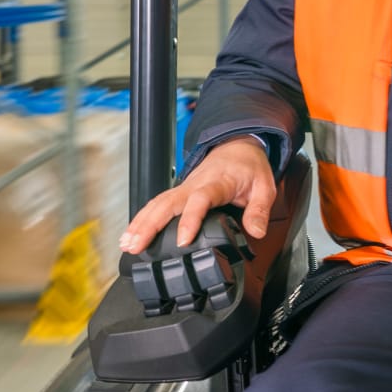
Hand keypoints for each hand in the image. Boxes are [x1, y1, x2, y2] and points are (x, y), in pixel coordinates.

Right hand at [121, 137, 276, 254]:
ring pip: (157, 204)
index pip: (199, 201)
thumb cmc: (248, 167)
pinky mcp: (178, 193)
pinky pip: (157, 204)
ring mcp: (183, 188)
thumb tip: (257, 232)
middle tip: (136, 245)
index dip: (190, 220)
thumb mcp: (264, 186)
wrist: (238, 146)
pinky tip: (131, 234)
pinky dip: (142, 218)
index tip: (183, 240)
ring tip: (127, 244)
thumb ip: (260, 210)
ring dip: (140, 223)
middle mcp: (194, 185)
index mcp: (216, 183)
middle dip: (149, 225)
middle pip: (167, 203)